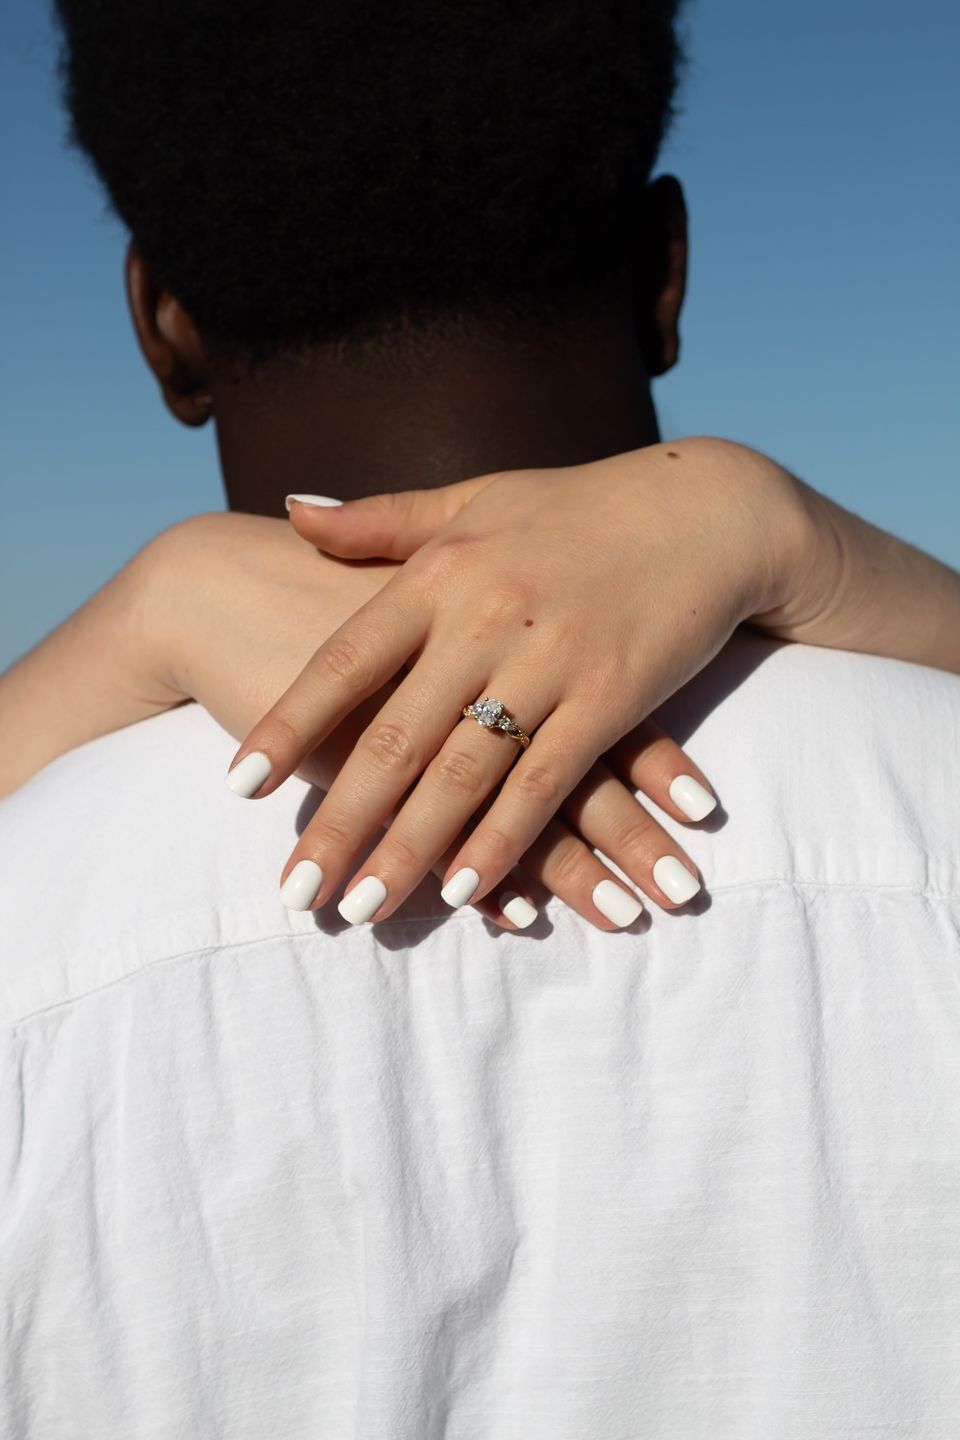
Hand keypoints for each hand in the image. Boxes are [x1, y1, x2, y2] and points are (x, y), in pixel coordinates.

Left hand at [0, 510, 709, 930]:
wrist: (706, 506)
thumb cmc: (577, 505)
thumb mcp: (473, 499)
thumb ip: (381, 520)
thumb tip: (291, 508)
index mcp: (441, 573)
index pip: (345, 661)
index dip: (288, 725)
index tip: (239, 786)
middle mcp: (485, 619)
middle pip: (394, 737)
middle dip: (339, 822)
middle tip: (293, 892)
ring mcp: (549, 662)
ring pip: (463, 774)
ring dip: (409, 850)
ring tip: (361, 909)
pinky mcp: (611, 698)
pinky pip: (546, 782)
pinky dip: (504, 839)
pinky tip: (466, 890)